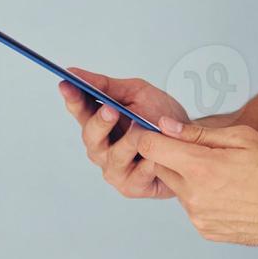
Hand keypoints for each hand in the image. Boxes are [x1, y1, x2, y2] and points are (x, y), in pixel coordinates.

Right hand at [59, 69, 190, 199]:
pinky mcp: (131, 186)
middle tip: (110, 109)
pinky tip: (155, 155)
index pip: (80, 110)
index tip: (67, 84)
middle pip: (91, 136)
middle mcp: (102, 148)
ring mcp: (114, 168)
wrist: (190, 142)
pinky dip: (148, 163)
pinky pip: (137, 174)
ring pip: (115, 156)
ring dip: (131, 141)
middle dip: (100, 122)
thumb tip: (75, 73)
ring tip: (144, 129)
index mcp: (99, 123)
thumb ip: (107, 85)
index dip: (72, 98)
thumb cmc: (161, 118)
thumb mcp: (137, 93)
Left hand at [137, 118, 257, 245]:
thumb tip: (167, 126)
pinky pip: (192, 208)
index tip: (159, 131)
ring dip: (189, 178)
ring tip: (223, 175)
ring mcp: (198, 217)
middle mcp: (193, 196)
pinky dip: (202, 198)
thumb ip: (199, 133)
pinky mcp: (206, 231)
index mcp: (200, 168)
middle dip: (173, 156)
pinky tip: (228, 193)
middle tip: (204, 152)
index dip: (151, 134)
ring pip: (177, 189)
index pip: (150, 147)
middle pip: (161, 168)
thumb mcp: (242, 138)